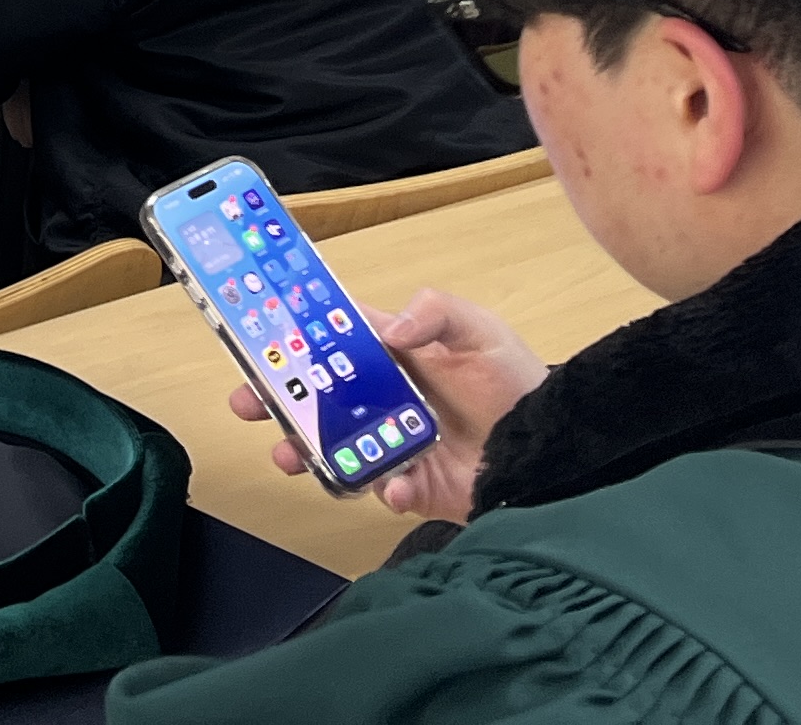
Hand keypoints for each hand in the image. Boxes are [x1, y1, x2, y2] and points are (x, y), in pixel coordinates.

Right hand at [232, 287, 544, 527]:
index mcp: (392, 351)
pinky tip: (396, 486)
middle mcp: (382, 396)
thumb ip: (435, 312)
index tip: (254, 336)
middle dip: (276, 398)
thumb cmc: (515, 381)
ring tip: (292, 455)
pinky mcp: (410, 485)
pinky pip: (380, 489)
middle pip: (315, 395)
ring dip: (305, 451)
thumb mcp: (478, 331)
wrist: (552, 450)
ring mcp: (390, 442)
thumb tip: (391, 327)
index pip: (330, 336)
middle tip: (247, 403)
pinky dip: (381, 489)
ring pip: (332, 446)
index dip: (291, 334)